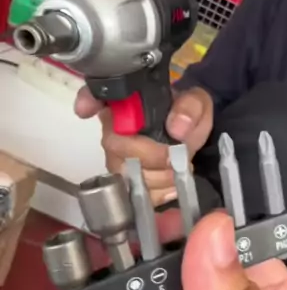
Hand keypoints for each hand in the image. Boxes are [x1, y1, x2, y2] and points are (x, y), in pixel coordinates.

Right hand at [74, 85, 213, 205]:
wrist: (192, 142)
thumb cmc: (187, 117)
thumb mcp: (196, 105)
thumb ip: (189, 108)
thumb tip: (177, 126)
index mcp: (127, 100)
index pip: (95, 95)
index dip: (88, 101)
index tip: (86, 109)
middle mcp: (113, 127)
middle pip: (114, 144)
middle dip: (150, 155)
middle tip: (177, 155)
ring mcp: (116, 156)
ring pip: (124, 172)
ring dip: (158, 175)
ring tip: (179, 167)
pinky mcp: (125, 182)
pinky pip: (133, 194)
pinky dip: (157, 192)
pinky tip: (172, 184)